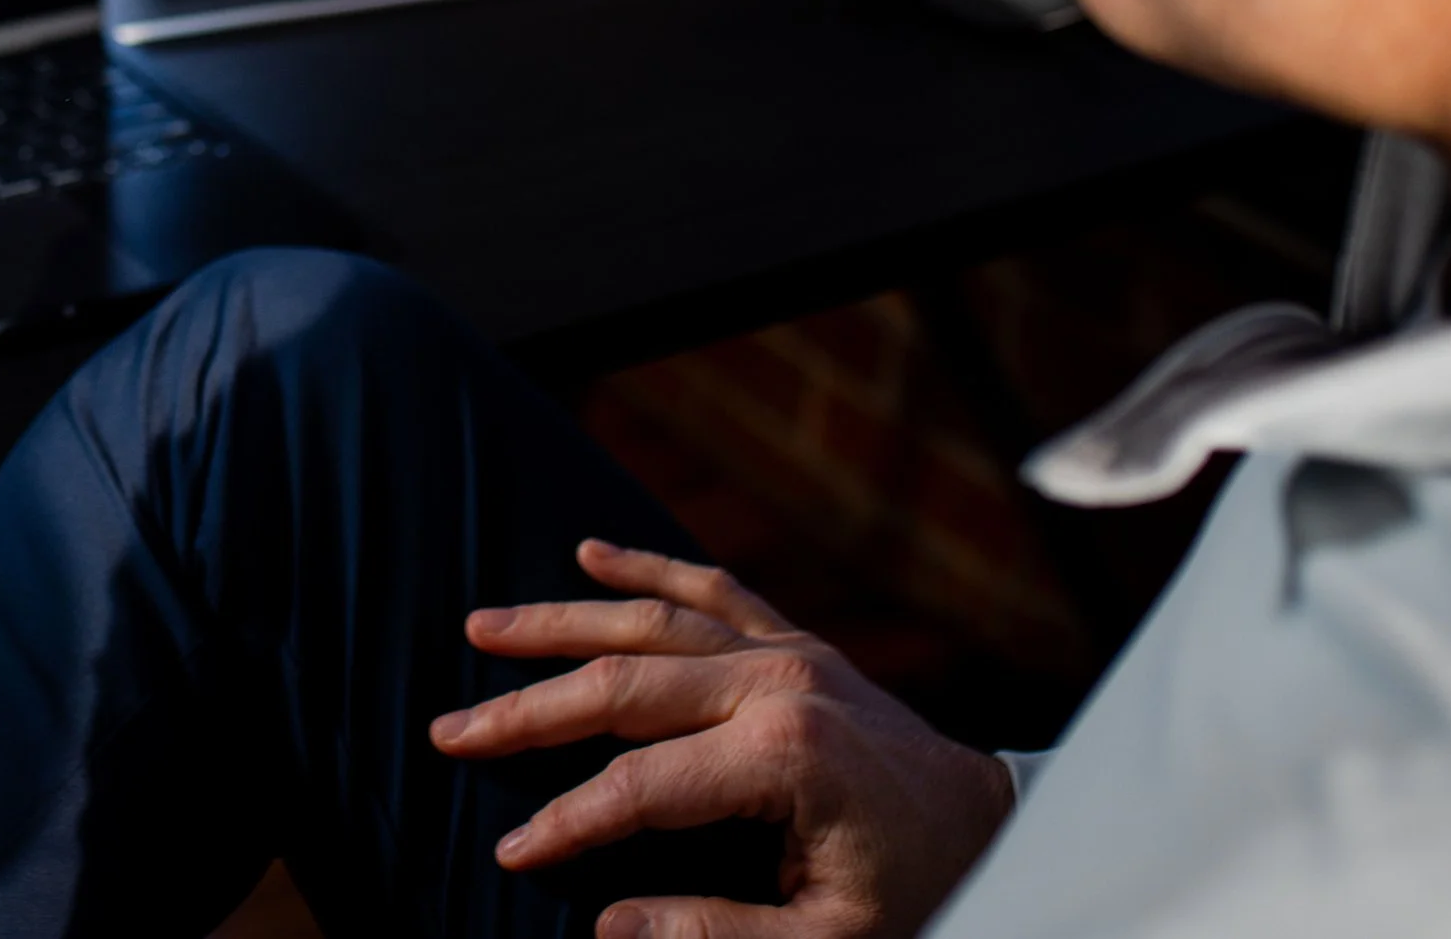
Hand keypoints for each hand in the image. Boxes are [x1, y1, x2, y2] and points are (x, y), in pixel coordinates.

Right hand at [430, 540, 1012, 938]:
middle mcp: (779, 684)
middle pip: (623, 685)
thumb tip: (610, 924)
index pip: (638, 785)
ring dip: (559, 620)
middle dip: (528, 708)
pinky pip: (712, 586)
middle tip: (450, 730)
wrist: (1000, 834)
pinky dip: (647, 563)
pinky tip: (590, 550)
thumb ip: (718, 935)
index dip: (565, 821)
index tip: (509, 851)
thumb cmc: (920, 893)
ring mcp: (789, 652)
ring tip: (481, 626)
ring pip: (650, 619)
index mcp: (784, 756)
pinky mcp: (799, 641)